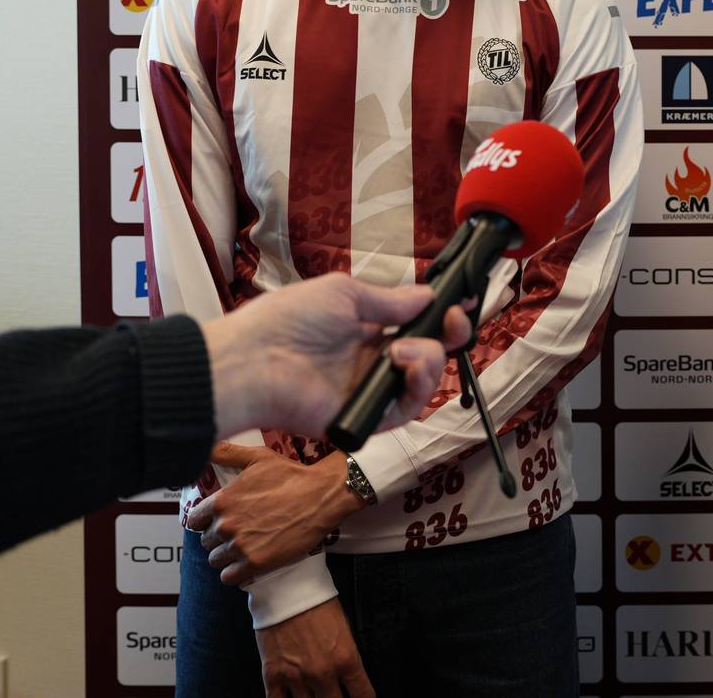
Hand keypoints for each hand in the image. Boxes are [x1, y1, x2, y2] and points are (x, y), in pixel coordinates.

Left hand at [187, 445, 360, 585]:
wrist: (323, 496)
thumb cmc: (292, 475)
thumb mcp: (258, 458)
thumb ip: (227, 453)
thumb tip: (207, 445)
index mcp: (222, 501)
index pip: (195, 520)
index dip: (208, 520)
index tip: (221, 519)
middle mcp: (226, 525)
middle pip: (207, 541)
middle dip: (220, 537)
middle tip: (240, 531)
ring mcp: (240, 546)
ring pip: (216, 560)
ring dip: (227, 555)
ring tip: (245, 546)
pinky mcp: (256, 564)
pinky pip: (229, 577)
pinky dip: (235, 572)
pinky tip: (248, 561)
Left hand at [200, 273, 472, 437]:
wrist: (254, 363)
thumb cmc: (288, 320)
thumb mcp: (343, 294)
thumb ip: (390, 300)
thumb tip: (427, 295)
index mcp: (361, 328)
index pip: (412, 324)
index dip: (438, 316)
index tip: (459, 303)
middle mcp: (369, 360)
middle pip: (426, 351)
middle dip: (448, 334)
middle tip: (455, 321)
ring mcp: (369, 390)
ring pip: (423, 379)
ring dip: (428, 358)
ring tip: (403, 349)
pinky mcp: (366, 418)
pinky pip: (406, 408)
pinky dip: (416, 386)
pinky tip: (402, 364)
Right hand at [255, 598, 374, 697]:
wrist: (287, 587)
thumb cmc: (316, 601)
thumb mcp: (344, 628)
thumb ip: (346, 656)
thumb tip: (348, 674)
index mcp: (345, 659)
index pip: (363, 695)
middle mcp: (322, 672)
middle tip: (336, 695)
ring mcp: (296, 677)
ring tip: (314, 693)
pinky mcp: (273, 675)